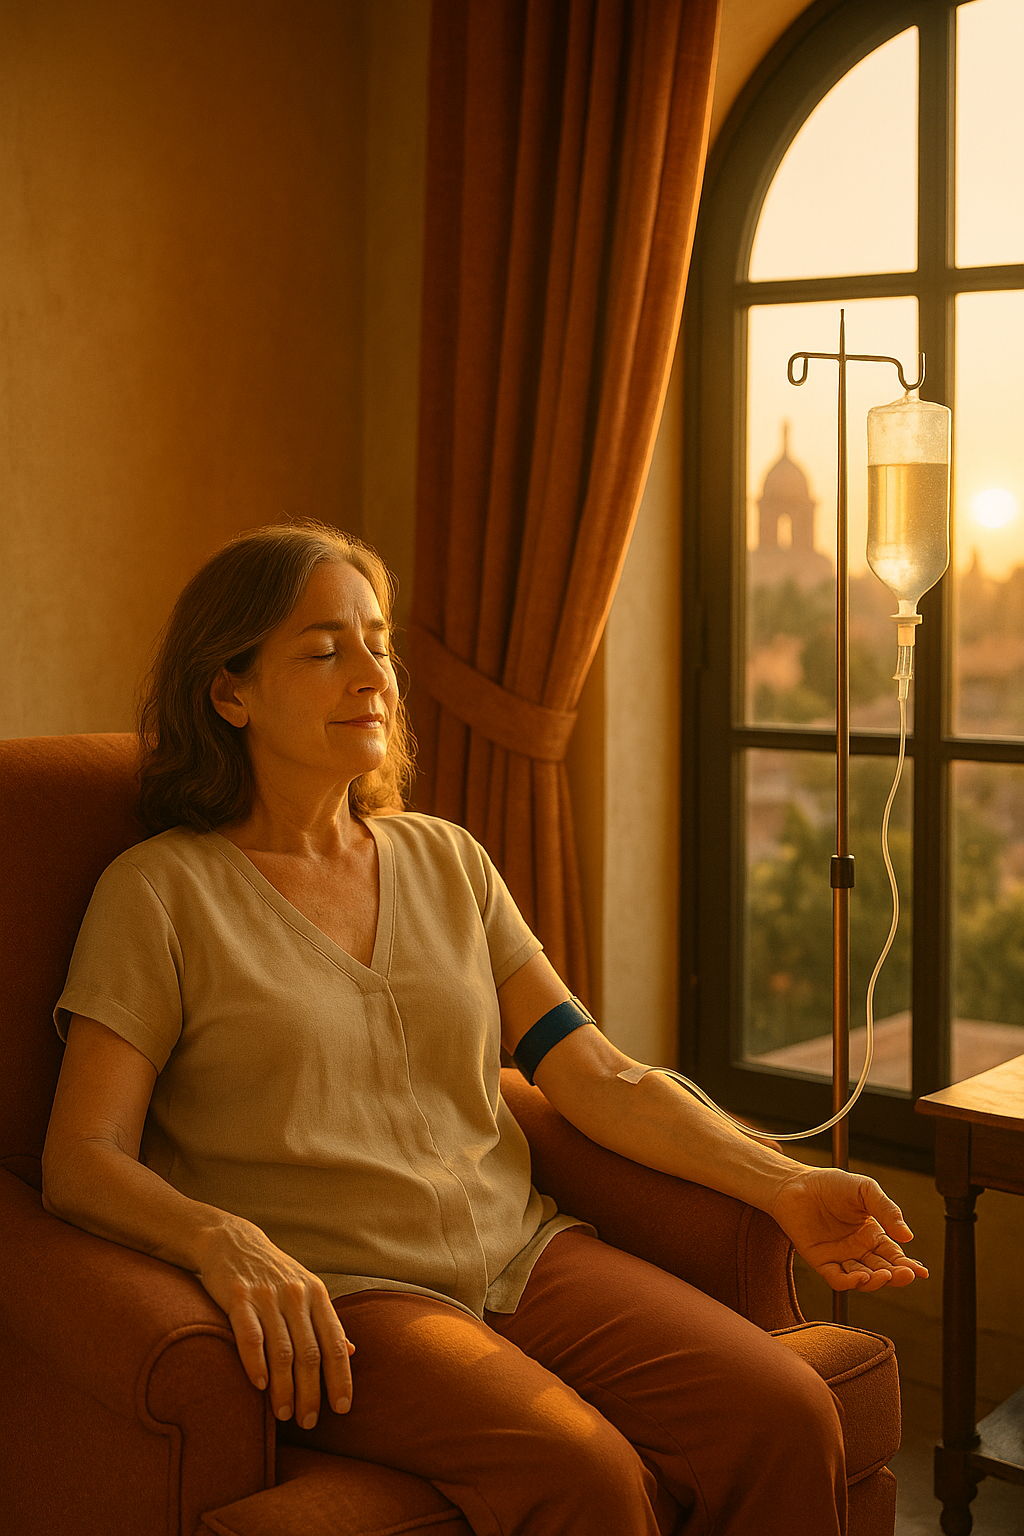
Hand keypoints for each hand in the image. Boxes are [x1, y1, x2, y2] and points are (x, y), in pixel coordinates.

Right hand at [195, 1217, 354, 1427]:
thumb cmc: (273, 1273)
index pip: (334, 1343)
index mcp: (316, 1294)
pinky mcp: (238, 1297)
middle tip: (308, 1422)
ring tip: (283, 1415)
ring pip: (282, 1350)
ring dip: (284, 1388)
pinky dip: (256, 1363)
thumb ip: (325, 1321)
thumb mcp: (305, 1290)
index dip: (340, 1377)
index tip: (342, 1409)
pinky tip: (259, 1386)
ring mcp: (267, 1296)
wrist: (232, 1242)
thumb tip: (351, 1351)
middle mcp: (296, 1295)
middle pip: (310, 1353)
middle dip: (311, 1392)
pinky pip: (250, 1335)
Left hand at [769, 1167, 929, 1292]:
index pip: (894, 1256)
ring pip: (863, 1279)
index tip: (921, 1272)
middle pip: (882, 1271)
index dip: (908, 1266)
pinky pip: (838, 1279)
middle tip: (905, 1275)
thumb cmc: (830, 1184)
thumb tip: (908, 1236)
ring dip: (876, 1281)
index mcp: (872, 1234)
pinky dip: (850, 1282)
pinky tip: (861, 1276)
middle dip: (895, 1276)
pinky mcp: (821, 1262)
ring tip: (884, 1275)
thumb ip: (887, 1210)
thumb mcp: (865, 1190)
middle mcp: (858, 1249)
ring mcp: (840, 1257)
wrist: (796, 1183)